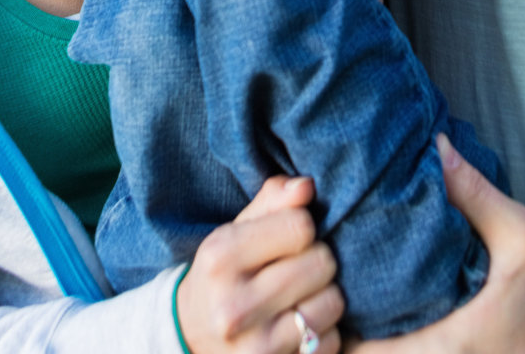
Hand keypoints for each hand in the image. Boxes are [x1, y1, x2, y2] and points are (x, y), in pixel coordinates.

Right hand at [178, 174, 343, 353]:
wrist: (193, 332)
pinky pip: (331, 340)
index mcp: (221, 258)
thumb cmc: (224, 270)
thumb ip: (272, 200)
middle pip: (321, 263)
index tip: (291, 235)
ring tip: (304, 293)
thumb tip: (307, 186)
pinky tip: (302, 323)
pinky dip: (325, 331)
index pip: (300, 226)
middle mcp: (234, 306)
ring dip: (326, 294)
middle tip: (300, 265)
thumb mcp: (236, 229)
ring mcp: (255, 346)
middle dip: (318, 258)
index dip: (304, 226)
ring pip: (331, 303)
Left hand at [347, 137, 524, 353]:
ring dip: (366, 348)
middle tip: (328, 298)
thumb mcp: (519, 234)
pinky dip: (391, 352)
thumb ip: (473, 194)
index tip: (326, 295)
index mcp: (447, 346)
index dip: (337, 333)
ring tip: (348, 311)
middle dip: (343, 340)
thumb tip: (435, 148)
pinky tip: (384, 324)